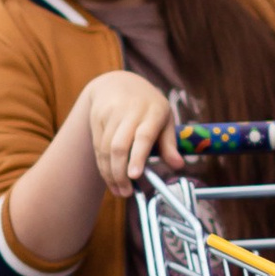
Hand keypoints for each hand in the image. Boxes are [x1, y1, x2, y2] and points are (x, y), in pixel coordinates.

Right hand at [83, 68, 181, 196]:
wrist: (117, 83)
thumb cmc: (148, 105)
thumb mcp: (165, 118)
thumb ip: (170, 143)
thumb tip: (178, 165)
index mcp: (153, 111)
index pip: (143, 136)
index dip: (138, 157)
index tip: (135, 176)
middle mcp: (130, 111)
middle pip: (119, 146)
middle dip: (120, 173)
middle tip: (126, 193)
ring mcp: (110, 114)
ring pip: (105, 149)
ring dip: (110, 174)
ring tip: (119, 191)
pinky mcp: (96, 118)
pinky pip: (97, 147)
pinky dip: (102, 166)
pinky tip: (110, 178)